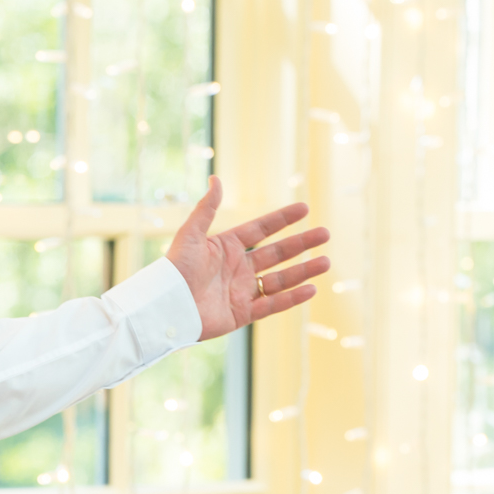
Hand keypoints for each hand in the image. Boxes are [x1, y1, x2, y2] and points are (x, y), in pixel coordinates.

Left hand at [165, 176, 331, 340]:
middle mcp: (237, 268)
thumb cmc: (175, 268)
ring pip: (279, 280)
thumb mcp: (191, 234)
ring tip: (326, 262)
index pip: (261, 230)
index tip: (304, 209)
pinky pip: (272, 304)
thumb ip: (207, 208)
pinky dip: (292, 298)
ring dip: (303, 271)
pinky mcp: (241, 314)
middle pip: (276, 254)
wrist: (167, 306)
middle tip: (325, 234)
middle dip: (301, 244)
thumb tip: (216, 179)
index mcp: (226, 247)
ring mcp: (241, 292)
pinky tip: (311, 289)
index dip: (282, 219)